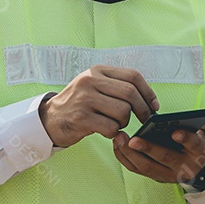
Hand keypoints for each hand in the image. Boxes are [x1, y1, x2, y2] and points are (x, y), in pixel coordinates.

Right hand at [39, 65, 159, 147]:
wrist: (50, 118)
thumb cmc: (79, 104)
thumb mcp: (94, 86)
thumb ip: (117, 86)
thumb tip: (150, 99)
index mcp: (97, 71)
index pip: (132, 76)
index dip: (148, 92)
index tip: (154, 106)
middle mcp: (90, 81)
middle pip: (130, 93)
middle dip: (143, 110)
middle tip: (146, 120)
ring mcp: (84, 99)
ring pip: (122, 111)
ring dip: (125, 122)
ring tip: (116, 124)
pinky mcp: (81, 118)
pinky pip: (111, 127)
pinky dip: (114, 133)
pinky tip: (106, 131)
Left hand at [112, 110, 204, 184]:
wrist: (198, 167)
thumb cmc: (200, 143)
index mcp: (199, 152)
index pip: (194, 145)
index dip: (185, 139)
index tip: (175, 132)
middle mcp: (183, 166)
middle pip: (165, 158)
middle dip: (149, 149)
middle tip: (134, 139)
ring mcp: (167, 173)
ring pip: (147, 166)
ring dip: (131, 154)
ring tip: (120, 139)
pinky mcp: (154, 175)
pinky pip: (137, 169)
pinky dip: (125, 158)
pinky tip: (117, 144)